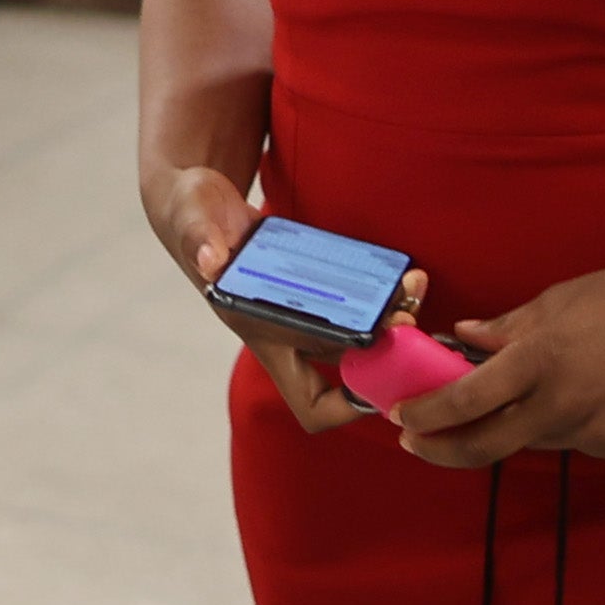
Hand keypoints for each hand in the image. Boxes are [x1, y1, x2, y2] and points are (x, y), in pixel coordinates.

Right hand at [149, 162, 412, 432]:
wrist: (197, 199)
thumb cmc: (191, 215)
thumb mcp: (192, 218)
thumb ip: (200, 238)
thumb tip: (211, 260)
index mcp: (260, 333)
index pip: (308, 397)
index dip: (345, 405)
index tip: (380, 380)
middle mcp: (286, 333)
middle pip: (348, 371)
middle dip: (386, 353)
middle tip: (410, 321)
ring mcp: (303, 310)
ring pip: (359, 336)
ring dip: (392, 319)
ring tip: (413, 288)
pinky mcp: (313, 285)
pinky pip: (357, 303)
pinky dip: (384, 294)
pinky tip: (404, 273)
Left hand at [392, 245, 604, 467]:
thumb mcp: (561, 299)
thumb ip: (508, 327)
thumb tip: (464, 337)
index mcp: (542, 357)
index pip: (465, 401)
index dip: (426, 416)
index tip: (402, 418)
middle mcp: (565, 402)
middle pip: (487, 445)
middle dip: (443, 448)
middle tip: (417, 441)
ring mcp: (596, 430)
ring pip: (536, 439)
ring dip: (516, 423)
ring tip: (532, 389)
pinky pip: (578, 441)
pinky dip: (568, 421)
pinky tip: (594, 389)